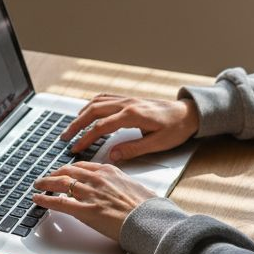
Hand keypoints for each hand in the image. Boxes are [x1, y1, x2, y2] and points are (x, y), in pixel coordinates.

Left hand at [33, 162, 156, 242]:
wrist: (149, 220)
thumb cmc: (147, 208)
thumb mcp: (136, 188)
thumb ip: (124, 185)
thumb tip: (124, 189)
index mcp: (110, 172)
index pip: (84, 166)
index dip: (71, 168)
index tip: (66, 171)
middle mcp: (98, 179)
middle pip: (69, 171)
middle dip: (55, 173)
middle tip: (48, 177)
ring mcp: (90, 194)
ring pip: (61, 184)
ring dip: (46, 184)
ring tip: (38, 185)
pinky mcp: (85, 210)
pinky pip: (59, 202)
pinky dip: (45, 200)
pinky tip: (37, 199)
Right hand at [61, 94, 199, 160]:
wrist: (189, 113)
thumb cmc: (176, 129)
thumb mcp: (157, 144)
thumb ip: (133, 149)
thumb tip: (112, 156)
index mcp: (133, 115)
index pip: (101, 127)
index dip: (86, 138)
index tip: (75, 149)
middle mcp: (127, 104)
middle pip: (93, 111)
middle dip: (76, 125)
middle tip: (65, 138)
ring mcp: (127, 99)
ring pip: (97, 103)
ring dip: (81, 114)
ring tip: (71, 127)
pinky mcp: (129, 99)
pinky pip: (105, 98)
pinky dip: (92, 105)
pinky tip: (86, 112)